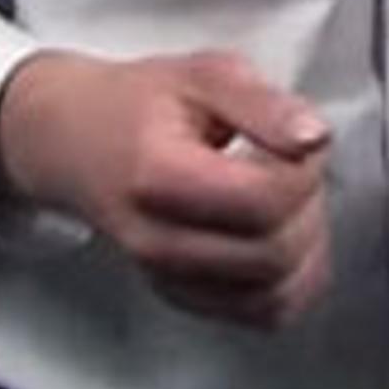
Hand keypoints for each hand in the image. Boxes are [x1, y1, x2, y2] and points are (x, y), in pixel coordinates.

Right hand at [0, 50, 334, 329]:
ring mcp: (165, 276)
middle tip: (291, 167)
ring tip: (283, 201)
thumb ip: (263, 104)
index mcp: (160, 177)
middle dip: (307, 209)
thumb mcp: (204, 74)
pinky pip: (260, 314)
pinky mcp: (181, 295)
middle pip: (273, 254)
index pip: (265, 202)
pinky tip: (277, 235)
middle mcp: (157, 241)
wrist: (73, 141)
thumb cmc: (136, 105)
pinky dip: (289, 280)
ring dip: (304, 248)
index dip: (304, 169)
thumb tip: (314, 137)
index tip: (298, 141)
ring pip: (274, 294)